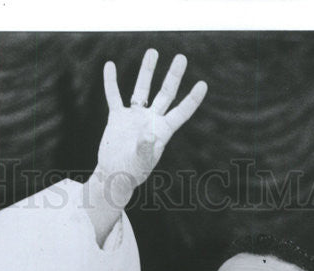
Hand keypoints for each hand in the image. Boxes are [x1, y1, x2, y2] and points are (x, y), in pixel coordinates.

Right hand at [94, 49, 206, 203]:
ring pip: (142, 89)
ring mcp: (134, 118)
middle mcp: (150, 120)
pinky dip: (111, 82)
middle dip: (173, 76)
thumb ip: (146, 149)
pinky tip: (110, 66)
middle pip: (165, 94)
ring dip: (147, 71)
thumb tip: (150, 135)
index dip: (192, 99)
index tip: (203, 84)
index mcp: (162, 131)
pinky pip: (114, 96)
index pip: (181, 112)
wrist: (113, 176)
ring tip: (153, 51)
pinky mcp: (117, 118)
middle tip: (181, 58)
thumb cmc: (131, 174)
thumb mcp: (141, 162)